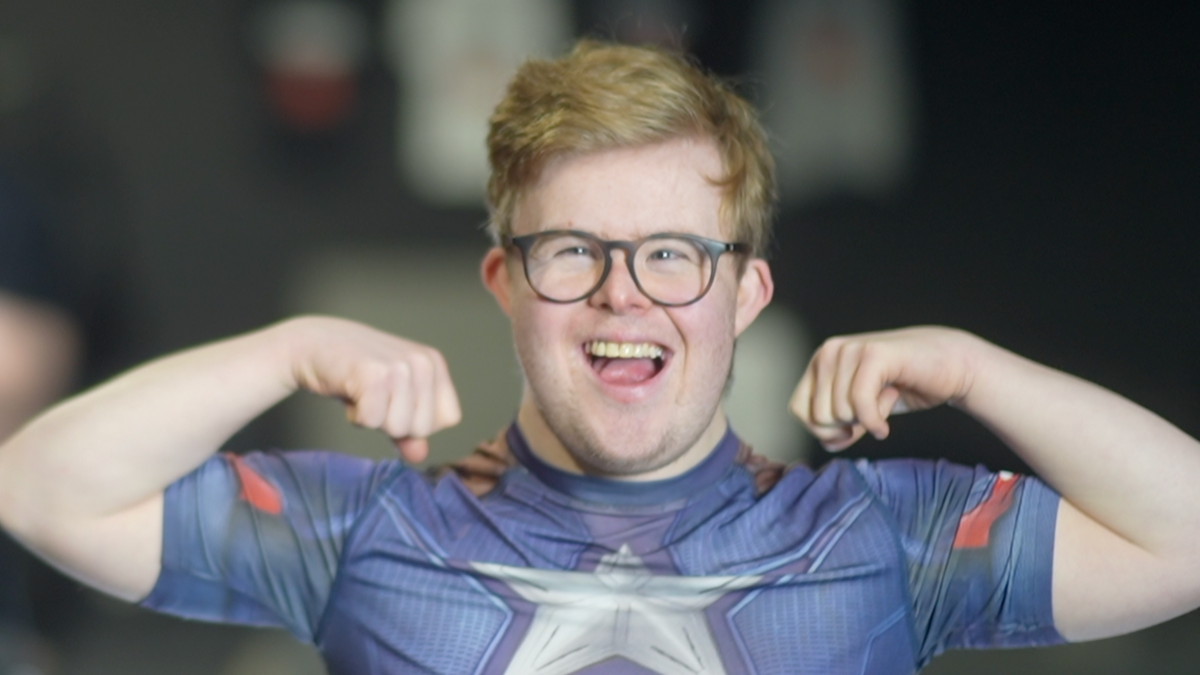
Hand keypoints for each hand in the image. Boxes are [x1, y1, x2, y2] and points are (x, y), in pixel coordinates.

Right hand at [284, 317, 461, 461]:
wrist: (310, 343)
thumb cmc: (354, 371)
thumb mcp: (390, 396)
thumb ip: (409, 427)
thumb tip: (420, 455)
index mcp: (434, 363)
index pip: (450, 418)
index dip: (419, 421)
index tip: (394, 401)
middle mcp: (423, 362)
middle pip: (423, 428)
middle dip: (392, 423)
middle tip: (373, 395)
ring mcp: (400, 367)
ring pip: (398, 427)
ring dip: (373, 419)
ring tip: (362, 392)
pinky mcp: (375, 375)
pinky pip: (372, 421)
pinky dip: (356, 415)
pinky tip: (350, 390)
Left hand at [790, 326, 979, 451]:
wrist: (950, 365)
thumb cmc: (905, 386)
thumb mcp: (862, 409)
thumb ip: (838, 426)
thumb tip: (827, 442)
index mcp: (820, 362)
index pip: (798, 409)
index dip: (824, 430)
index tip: (851, 428)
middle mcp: (829, 351)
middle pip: (818, 416)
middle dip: (848, 426)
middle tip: (874, 410)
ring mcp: (850, 349)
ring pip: (839, 412)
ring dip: (868, 418)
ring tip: (886, 397)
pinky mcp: (873, 354)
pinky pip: (859, 404)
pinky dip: (875, 423)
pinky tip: (886, 424)